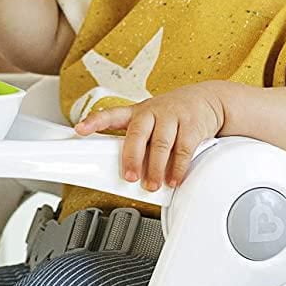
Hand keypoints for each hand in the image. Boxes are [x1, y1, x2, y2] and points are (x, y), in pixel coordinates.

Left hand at [74, 82, 231, 190]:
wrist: (205, 100)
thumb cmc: (170, 115)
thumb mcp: (149, 121)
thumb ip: (137, 143)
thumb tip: (123, 172)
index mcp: (136, 113)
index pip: (111, 115)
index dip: (94, 122)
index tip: (80, 129)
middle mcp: (152, 112)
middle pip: (138, 134)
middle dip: (133, 158)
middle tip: (130, 177)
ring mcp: (172, 117)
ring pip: (161, 144)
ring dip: (156, 168)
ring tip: (152, 185)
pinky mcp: (192, 125)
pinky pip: (184, 149)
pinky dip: (178, 168)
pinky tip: (174, 179)